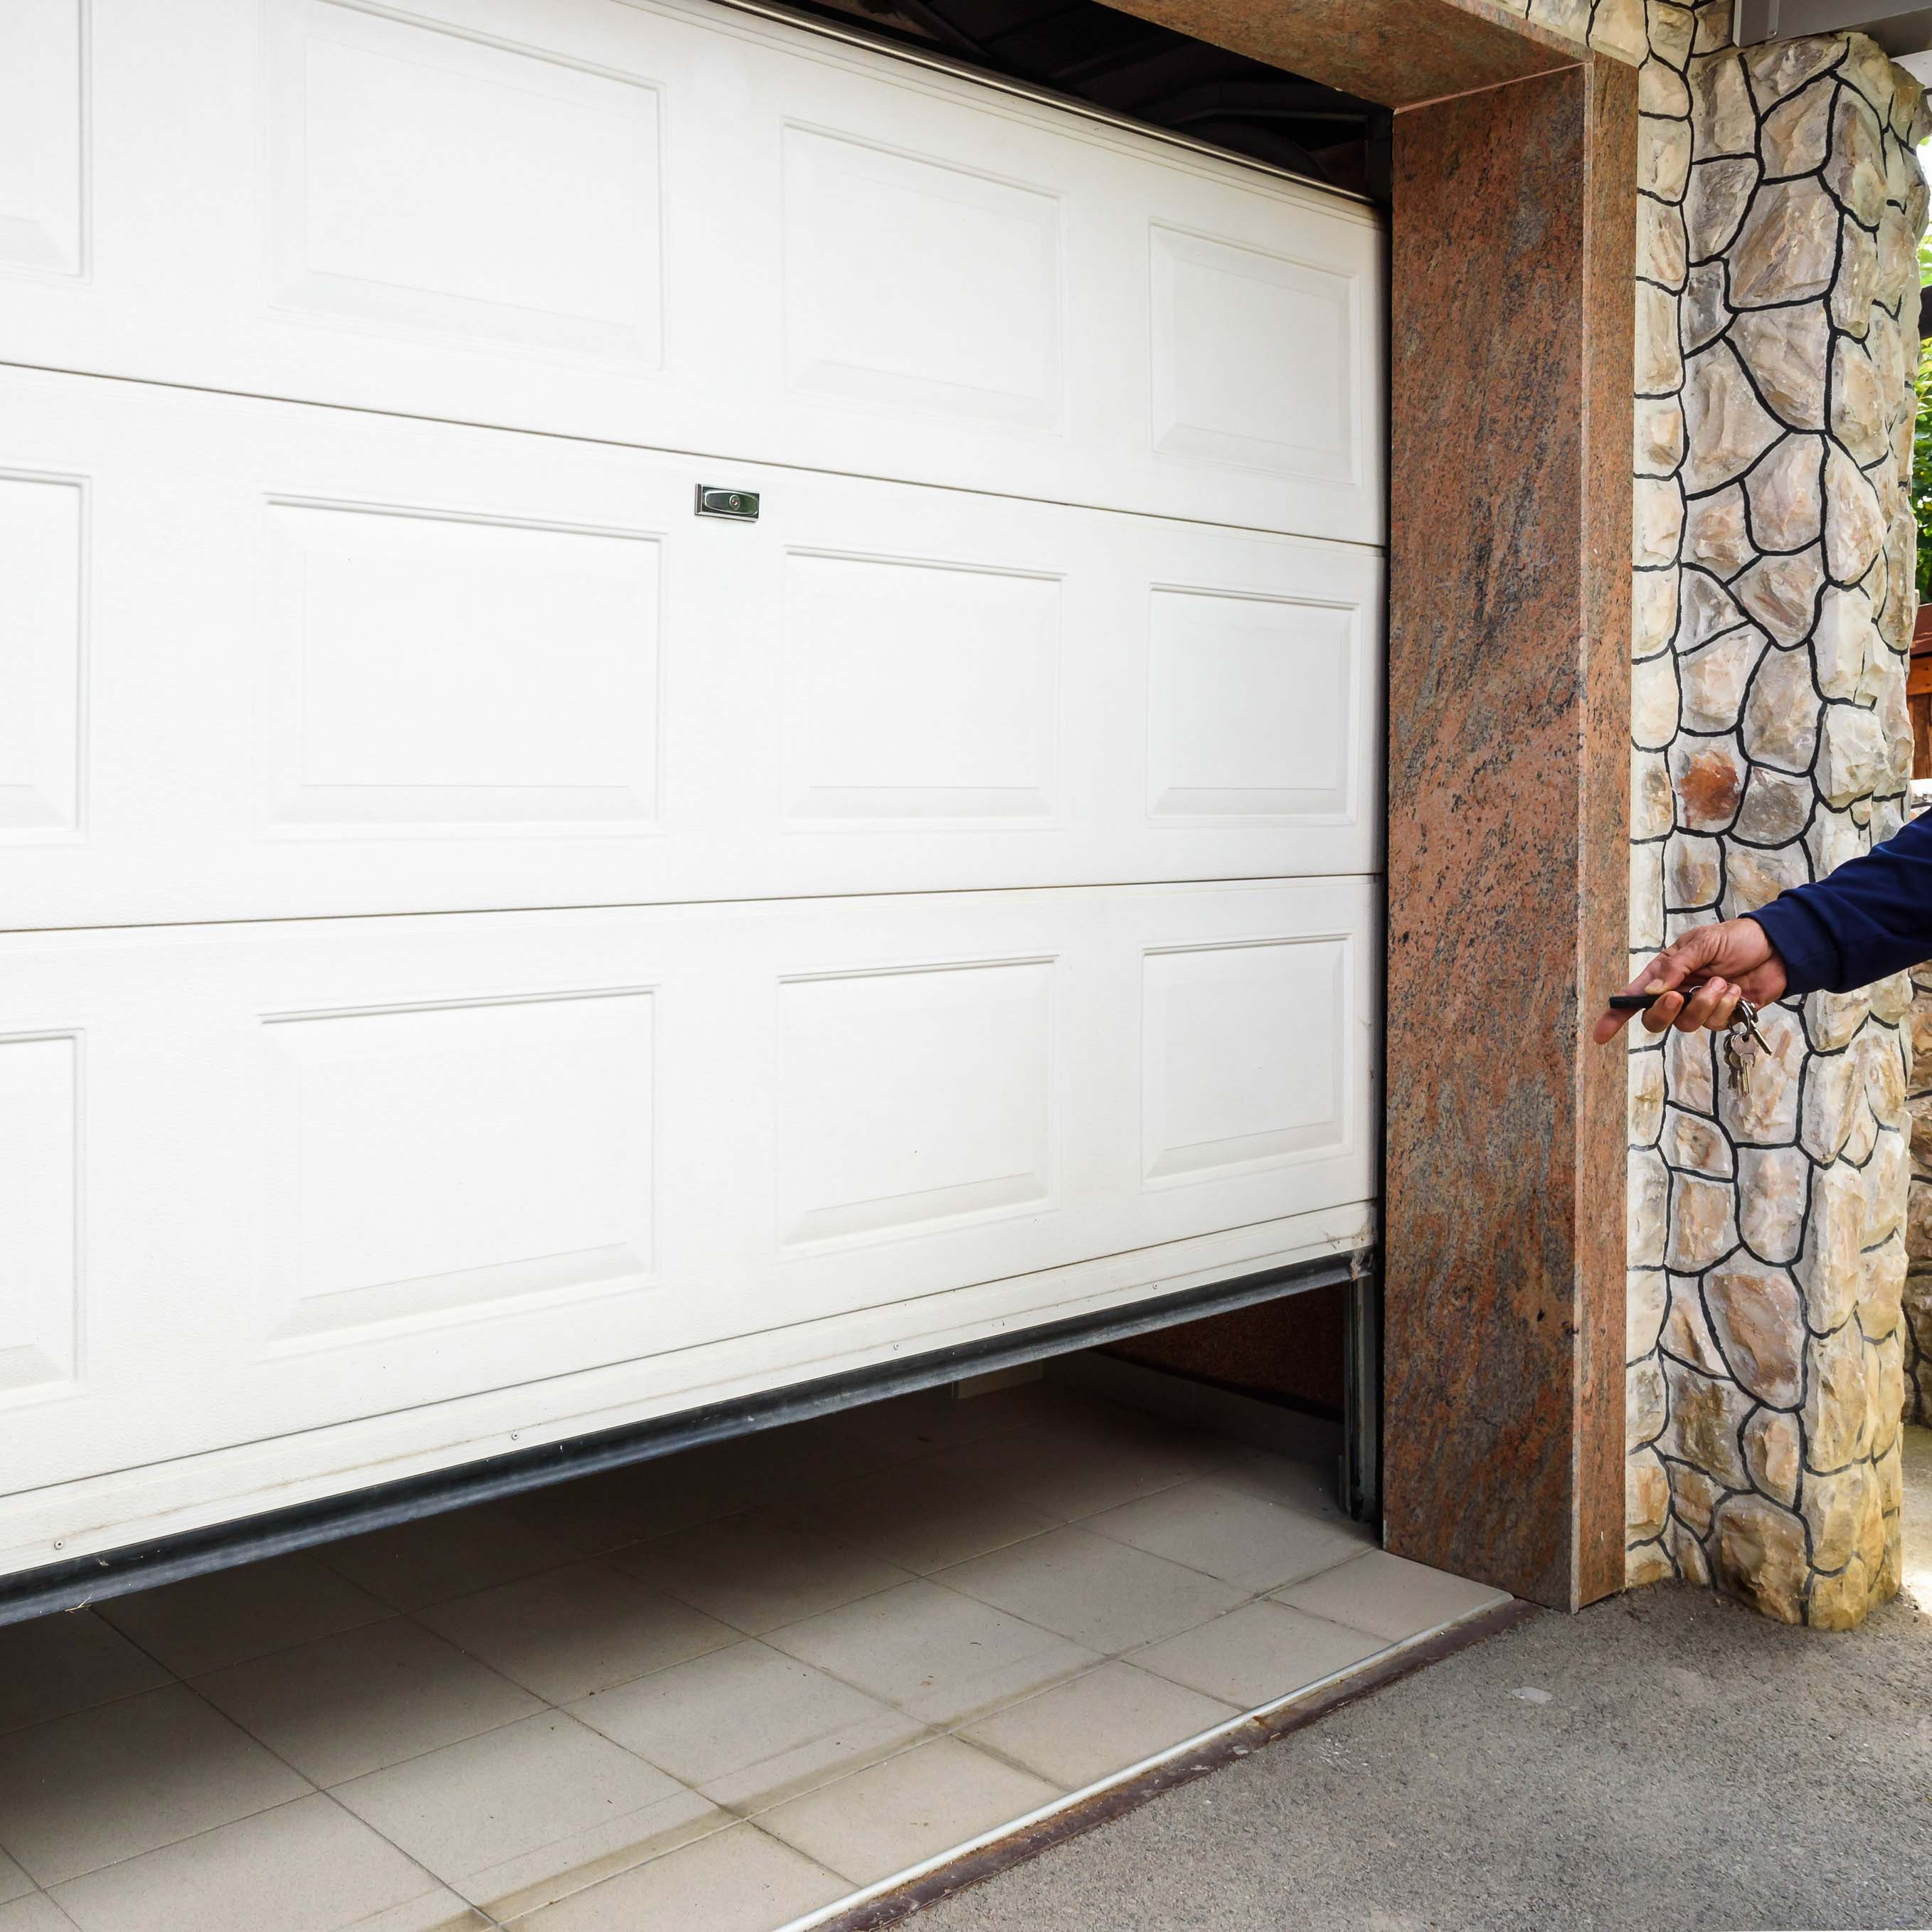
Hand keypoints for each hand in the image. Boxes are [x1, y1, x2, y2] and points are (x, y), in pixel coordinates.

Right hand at [1593, 917, 1788, 1043]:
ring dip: (1705, 1004)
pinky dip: (1726, 1007)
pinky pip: (1715, 1024)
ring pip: (1687, 1023)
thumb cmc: (1736, 939)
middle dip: (1665, 1012)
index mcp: (1664, 972)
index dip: (1615, 1016)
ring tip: (1723, 983)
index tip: (1600, 1035)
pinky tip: (1736, 992)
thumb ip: (1676, 967)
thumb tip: (1652, 990)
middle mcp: (1677, 993)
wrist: (1777, 948)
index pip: (1634, 997)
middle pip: (1655, 1019)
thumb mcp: (1702, 943)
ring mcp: (1699, 1007)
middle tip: (1679, 996)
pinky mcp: (1722, 1017)